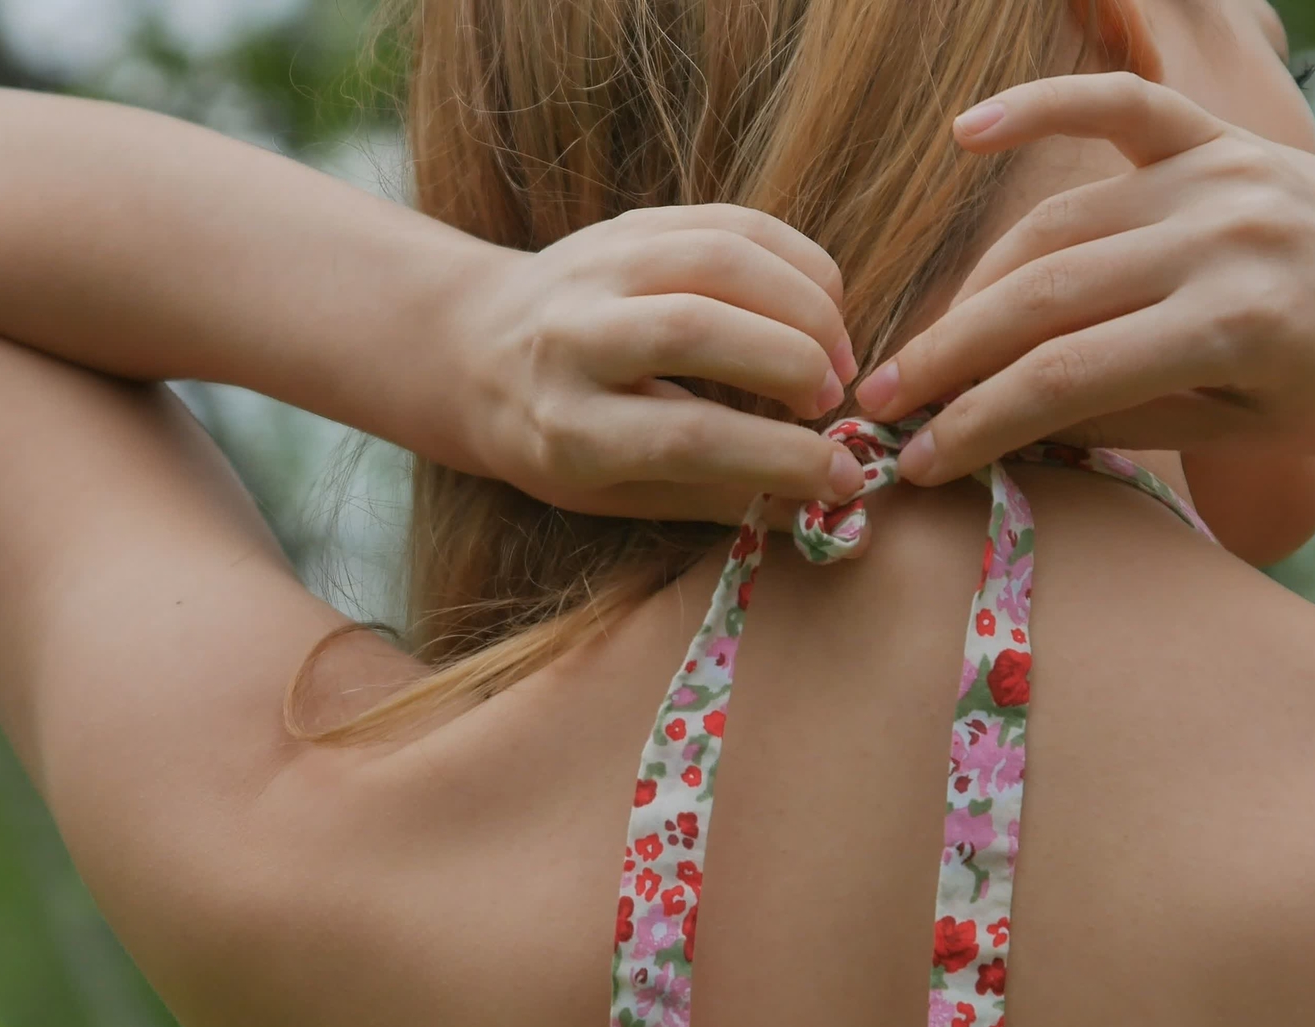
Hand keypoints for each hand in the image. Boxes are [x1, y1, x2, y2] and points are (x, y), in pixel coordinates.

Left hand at [457, 203, 867, 520]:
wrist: (474, 352)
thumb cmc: (561, 444)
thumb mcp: (617, 494)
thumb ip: (720, 500)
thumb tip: (828, 516)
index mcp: (566, 428)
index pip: (686, 436)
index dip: (778, 455)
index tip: (840, 476)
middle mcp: (571, 338)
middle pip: (697, 330)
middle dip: (793, 363)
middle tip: (833, 400)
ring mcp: (596, 267)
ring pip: (720, 259)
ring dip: (804, 303)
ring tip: (837, 355)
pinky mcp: (628, 223)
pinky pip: (730, 221)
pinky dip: (794, 259)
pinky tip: (821, 304)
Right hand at [856, 72, 1314, 484]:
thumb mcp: (1251, 434)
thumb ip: (1127, 418)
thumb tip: (1007, 428)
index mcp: (1236, 326)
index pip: (1064, 378)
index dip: (976, 424)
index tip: (914, 462)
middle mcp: (1221, 236)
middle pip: (1042, 297)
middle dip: (948, 358)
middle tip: (878, 405)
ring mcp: (1221, 175)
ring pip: (1057, 224)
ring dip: (975, 287)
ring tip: (921, 343)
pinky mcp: (1226, 139)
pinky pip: (1122, 107)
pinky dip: (1043, 107)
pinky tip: (967, 134)